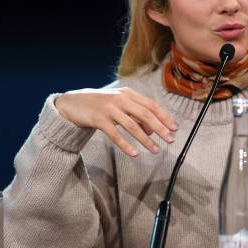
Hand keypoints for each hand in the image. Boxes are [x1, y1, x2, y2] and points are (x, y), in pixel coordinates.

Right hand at [54, 87, 178, 155]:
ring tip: (156, 150)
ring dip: (146, 139)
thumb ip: (136, 115)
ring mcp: (109, 108)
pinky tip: (134, 154)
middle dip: (160, 128)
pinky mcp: (98, 119)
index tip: (175, 128)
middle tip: (170, 140)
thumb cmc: (100, 105)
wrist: (72, 103)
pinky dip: (125, 145)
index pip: (151, 105)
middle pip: (145, 114)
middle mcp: (121, 99)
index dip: (165, 116)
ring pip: (132, 125)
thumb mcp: (120, 105)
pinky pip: (115, 134)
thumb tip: (153, 130)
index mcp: (128, 94)